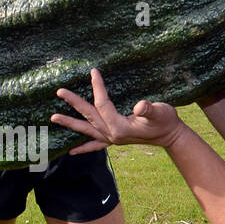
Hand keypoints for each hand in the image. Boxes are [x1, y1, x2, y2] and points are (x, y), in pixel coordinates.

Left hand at [52, 68, 185, 152]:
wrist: (171, 136)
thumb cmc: (166, 121)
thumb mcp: (161, 112)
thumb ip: (150, 109)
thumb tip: (140, 106)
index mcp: (120, 127)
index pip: (103, 104)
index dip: (98, 87)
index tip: (93, 72)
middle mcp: (112, 134)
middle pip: (89, 116)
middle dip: (74, 103)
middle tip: (59, 91)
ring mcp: (112, 138)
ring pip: (87, 130)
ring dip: (70, 124)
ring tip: (53, 118)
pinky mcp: (115, 139)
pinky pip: (95, 144)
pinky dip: (83, 147)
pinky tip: (71, 151)